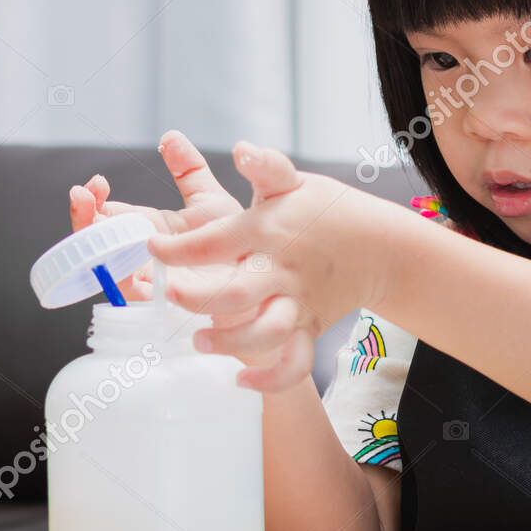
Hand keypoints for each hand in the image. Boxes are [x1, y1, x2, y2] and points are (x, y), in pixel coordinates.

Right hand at [65, 130, 242, 300]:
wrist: (263, 278)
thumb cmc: (237, 243)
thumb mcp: (210, 200)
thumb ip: (189, 170)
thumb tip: (169, 136)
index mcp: (150, 227)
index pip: (111, 212)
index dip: (96, 198)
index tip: (97, 182)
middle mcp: (144, 253)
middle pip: (99, 238)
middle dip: (85, 216)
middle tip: (81, 194)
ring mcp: (148, 277)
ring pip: (105, 263)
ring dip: (91, 242)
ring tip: (88, 218)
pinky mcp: (159, 300)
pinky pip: (127, 291)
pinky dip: (113, 273)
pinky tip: (108, 254)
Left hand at [145, 140, 391, 391]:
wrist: (381, 247)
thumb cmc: (328, 210)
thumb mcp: (295, 181)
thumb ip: (266, 166)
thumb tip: (240, 148)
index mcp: (269, 230)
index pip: (213, 242)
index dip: (176, 249)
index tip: (150, 249)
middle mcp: (282, 270)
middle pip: (234, 293)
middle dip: (195, 299)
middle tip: (168, 295)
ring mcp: (298, 303)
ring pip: (263, 333)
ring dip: (228, 343)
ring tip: (198, 340)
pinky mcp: (309, 327)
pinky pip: (293, 362)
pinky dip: (271, 379)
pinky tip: (242, 382)